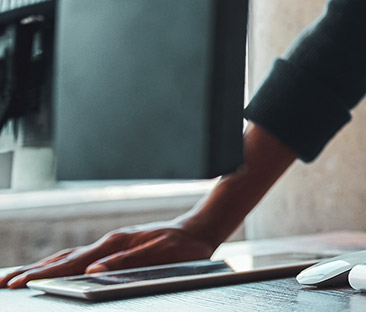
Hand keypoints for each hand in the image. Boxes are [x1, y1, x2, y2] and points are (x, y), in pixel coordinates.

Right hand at [1, 221, 218, 287]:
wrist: (199, 227)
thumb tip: (92, 271)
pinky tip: (47, 270)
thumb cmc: (185, 245)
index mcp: (114, 245)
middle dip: (29, 272)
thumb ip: (127, 263)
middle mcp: (107, 242)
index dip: (43, 275)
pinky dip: (57, 264)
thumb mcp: (162, 254)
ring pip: (66, 257)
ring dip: (38, 268)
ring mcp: (108, 244)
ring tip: (13, 278)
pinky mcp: (113, 248)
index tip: (19, 283)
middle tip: (2, 284)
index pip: (71, 263)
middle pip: (60, 259)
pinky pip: (78, 257)